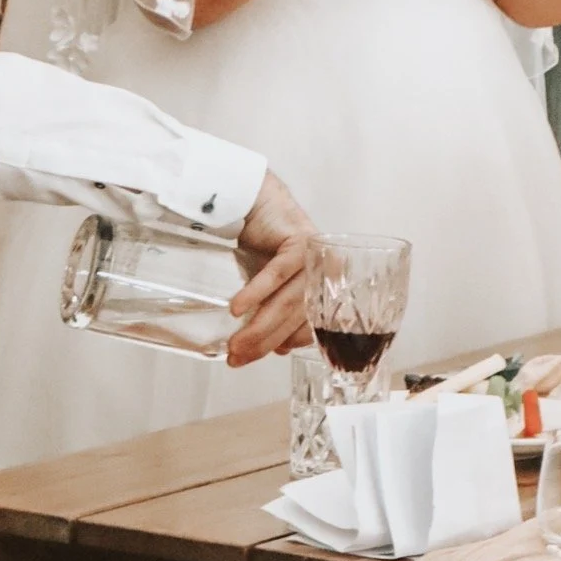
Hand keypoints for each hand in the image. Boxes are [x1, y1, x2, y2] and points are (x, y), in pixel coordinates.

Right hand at [227, 169, 316, 366]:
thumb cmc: (265, 244)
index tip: (251, 359)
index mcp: (324, 290)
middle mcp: (326, 277)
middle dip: (263, 342)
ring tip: (234, 342)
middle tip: (236, 357)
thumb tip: (278, 348)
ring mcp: (316, 259)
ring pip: (287, 302)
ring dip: (258, 325)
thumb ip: (277, 312)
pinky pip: (277, 274)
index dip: (279, 346)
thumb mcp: (272, 285)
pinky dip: (256, 293)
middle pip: (295, 319)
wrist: (257, 200)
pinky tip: (237, 308)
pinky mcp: (300, 243)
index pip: (307, 329)